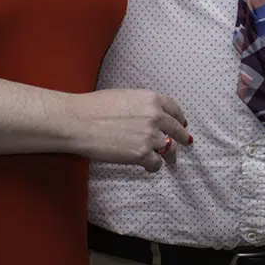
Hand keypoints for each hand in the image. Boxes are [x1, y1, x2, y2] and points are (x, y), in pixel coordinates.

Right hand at [60, 89, 191, 169]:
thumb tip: (147, 114)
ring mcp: (150, 136)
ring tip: (168, 161)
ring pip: (169, 149)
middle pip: (176, 130)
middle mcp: (155, 116)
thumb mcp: (124, 97)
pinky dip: (154, 167)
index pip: (174, 109)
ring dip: (168, 155)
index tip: (182, 124)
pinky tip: (149, 167)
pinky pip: (156, 163)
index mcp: (151, 99)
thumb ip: (141, 105)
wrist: (78, 122)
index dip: (180, 118)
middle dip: (182, 138)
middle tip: (186, 143)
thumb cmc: (94, 107)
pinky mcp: (141, 154)